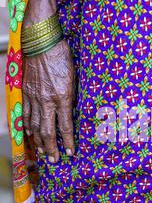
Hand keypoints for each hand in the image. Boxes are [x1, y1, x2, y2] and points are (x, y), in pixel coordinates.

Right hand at [23, 39, 74, 162]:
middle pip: (47, 131)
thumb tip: (72, 111)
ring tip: (43, 152)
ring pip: (34, 125)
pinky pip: (25, 114)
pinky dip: (27, 126)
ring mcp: (34, 97)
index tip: (70, 152)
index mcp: (63, 97)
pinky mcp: (25, 92)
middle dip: (51, 148)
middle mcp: (47, 100)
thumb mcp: (74, 77)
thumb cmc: (62, 57)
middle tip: (54, 160)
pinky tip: (29, 134)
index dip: (68, 141)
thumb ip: (72, 96)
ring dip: (38, 141)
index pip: (66, 126)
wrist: (42, 42)